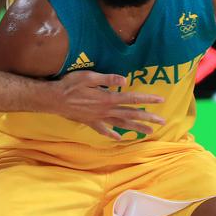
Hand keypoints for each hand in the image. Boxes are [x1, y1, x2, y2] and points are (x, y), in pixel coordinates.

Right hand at [48, 71, 165, 139]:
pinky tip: (119, 139)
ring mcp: (98, 118)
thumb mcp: (88, 76)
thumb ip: (107, 78)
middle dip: (148, 118)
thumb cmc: (70, 85)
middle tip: (162, 122)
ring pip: (121, 125)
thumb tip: (125, 79)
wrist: (53, 99)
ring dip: (136, 128)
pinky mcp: (90, 122)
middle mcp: (106, 110)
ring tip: (149, 132)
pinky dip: (112, 135)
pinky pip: (104, 130)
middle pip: (131, 114)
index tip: (160, 100)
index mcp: (108, 98)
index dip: (147, 99)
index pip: (132, 98)